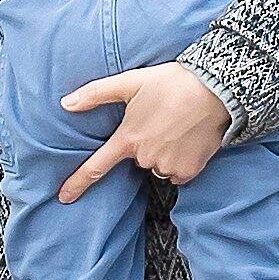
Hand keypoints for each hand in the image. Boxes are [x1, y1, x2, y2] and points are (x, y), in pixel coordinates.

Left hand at [56, 64, 230, 202]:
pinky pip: (178, 173)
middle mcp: (145, 157)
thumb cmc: (171, 83)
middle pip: (138, 160)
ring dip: (163, 153)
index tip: (63, 198)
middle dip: (145, 145)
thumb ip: (95, 94)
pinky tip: (188, 140)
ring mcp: (167, 166)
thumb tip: (65, 104)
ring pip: (158, 166)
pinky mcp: (189, 171)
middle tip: (161, 121)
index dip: (78, 183)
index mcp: (128, 138)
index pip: (96, 167)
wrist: (214, 90)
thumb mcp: (130, 82)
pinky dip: (181, 161)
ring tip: (177, 128)